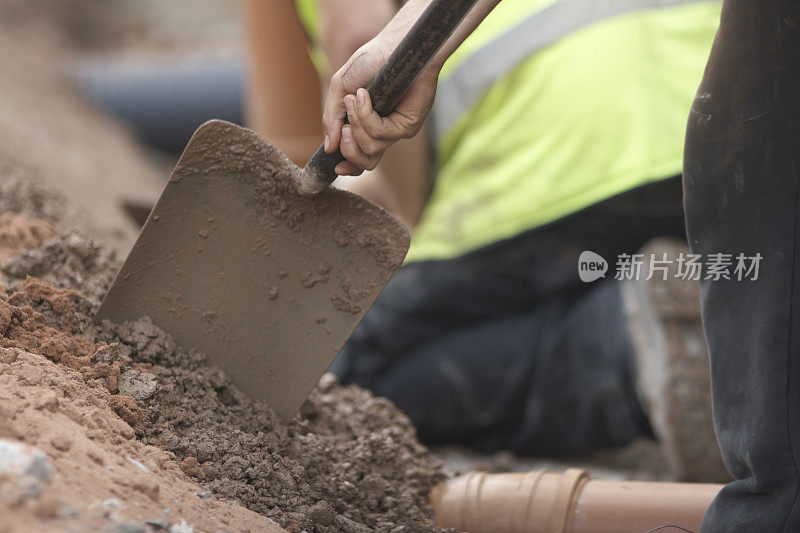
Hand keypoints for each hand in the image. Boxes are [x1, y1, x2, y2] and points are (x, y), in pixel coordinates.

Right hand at [321, 0, 501, 175]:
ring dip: (356, 123)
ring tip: (355, 98)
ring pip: (371, 148)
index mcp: (368, 126)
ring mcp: (397, 129)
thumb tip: (328, 147)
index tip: (334, 165)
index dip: (349, 166)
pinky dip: (367, 116)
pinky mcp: (408, 125)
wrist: (395, 45)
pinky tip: (365, 95)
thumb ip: (332, 117)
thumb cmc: (371, 61)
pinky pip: (381, 133)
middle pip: (366, 162)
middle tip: (344, 128)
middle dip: (349, 149)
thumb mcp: (341, 87)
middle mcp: (384, 131)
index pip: (360, 157)